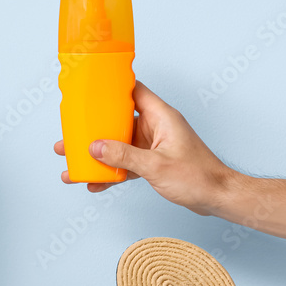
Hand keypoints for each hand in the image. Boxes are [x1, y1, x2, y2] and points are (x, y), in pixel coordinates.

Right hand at [55, 81, 236, 214]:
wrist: (216, 198)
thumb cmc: (198, 177)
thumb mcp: (155, 166)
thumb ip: (123, 156)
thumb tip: (95, 147)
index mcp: (161, 116)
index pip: (132, 91)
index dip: (111, 88)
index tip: (88, 89)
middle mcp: (156, 127)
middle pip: (118, 121)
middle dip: (93, 130)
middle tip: (69, 136)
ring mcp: (154, 145)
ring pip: (118, 145)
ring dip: (97, 154)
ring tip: (72, 163)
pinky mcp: (153, 162)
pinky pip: (126, 163)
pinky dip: (111, 171)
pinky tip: (94, 183)